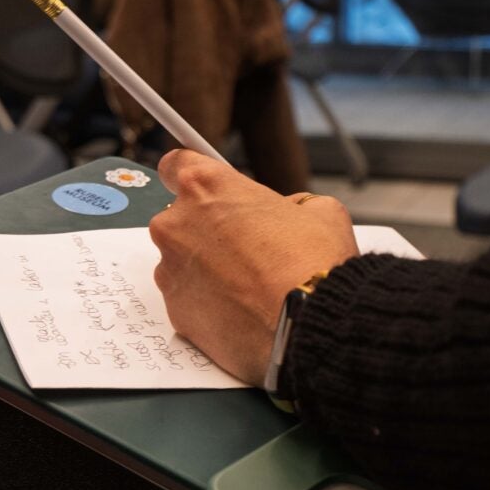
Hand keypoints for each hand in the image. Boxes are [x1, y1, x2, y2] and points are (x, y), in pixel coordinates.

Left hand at [148, 150, 359, 386]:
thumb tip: (291, 212)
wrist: (308, 325)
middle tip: (245, 248)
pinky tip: (241, 309)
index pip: (176, 165)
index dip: (192, 177)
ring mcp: (169, 269)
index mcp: (205, 188)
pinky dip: (206, 302)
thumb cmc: (313, 263)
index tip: (203, 189)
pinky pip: (186, 298)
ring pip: (181, 261)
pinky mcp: (173, 309)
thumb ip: (293, 203)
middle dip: (205, 230)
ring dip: (205, 268)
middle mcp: (175, 225)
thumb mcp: (321, 211)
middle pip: (179, 218)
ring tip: (248, 285)